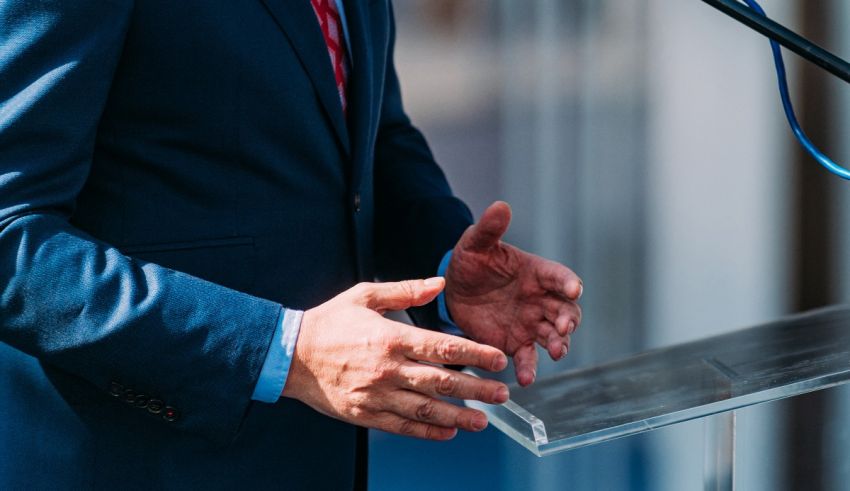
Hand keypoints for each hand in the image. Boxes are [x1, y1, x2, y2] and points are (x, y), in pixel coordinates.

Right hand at [282, 278, 509, 440]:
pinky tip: (448, 432)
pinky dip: (428, 431)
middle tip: (502, 393)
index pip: (443, 348)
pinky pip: (403, 426)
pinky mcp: (365, 414)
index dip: (476, 354)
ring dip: (459, 416)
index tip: (497, 360)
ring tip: (484, 421)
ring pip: (426, 410)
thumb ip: (406, 290)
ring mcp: (376, 395)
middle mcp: (387, 369)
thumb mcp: (365, 295)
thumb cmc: (329, 322)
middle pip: (442, 382)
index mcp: (390, 338)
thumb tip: (440, 282)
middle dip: (477, 390)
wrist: (290, 355)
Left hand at [445, 201, 582, 386]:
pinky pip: (528, 357)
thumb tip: (500, 205)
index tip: (574, 288)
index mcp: (536, 273)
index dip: (567, 282)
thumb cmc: (471, 262)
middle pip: (565, 310)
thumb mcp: (476, 244)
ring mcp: (531, 323)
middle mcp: (540, 299)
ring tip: (556, 352)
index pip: (558, 276)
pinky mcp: (516, 343)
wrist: (454, 291)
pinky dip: (530, 367)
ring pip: (553, 336)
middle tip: (564, 328)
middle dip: (568, 319)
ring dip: (558, 344)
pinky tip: (525, 378)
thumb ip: (489, 228)